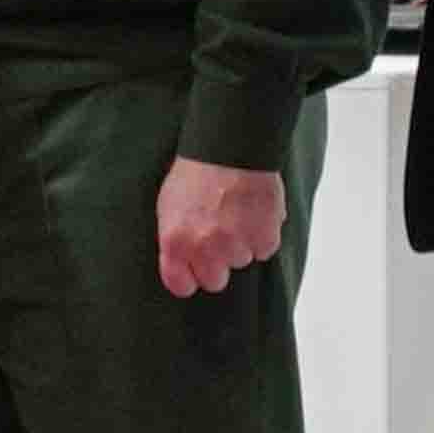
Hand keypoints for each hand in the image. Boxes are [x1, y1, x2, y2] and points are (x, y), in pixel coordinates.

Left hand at [155, 158, 287, 296]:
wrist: (230, 146)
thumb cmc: (196, 170)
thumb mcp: (169, 204)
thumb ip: (175, 238)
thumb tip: (182, 261)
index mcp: (176, 241)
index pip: (181, 285)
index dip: (189, 278)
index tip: (193, 272)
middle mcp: (205, 248)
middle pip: (214, 281)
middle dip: (217, 263)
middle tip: (219, 238)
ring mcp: (236, 245)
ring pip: (241, 262)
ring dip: (241, 244)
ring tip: (237, 214)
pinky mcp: (264, 237)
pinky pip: (264, 249)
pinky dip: (262, 235)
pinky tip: (255, 213)